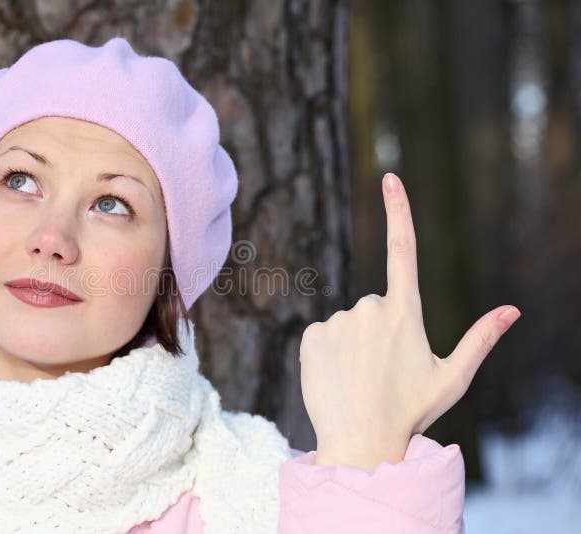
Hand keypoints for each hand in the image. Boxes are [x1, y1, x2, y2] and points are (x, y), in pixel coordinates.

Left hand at [299, 173, 519, 469]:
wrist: (359, 442)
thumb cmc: (411, 412)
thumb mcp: (452, 377)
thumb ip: (480, 339)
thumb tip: (512, 310)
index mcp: (406, 313)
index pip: (404, 250)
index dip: (398, 211)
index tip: (389, 178)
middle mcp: (370, 309)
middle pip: (376, 306)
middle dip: (381, 332)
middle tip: (383, 371)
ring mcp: (338, 321)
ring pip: (349, 323)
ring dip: (355, 344)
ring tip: (360, 378)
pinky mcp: (311, 335)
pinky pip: (324, 335)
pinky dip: (330, 352)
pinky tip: (337, 377)